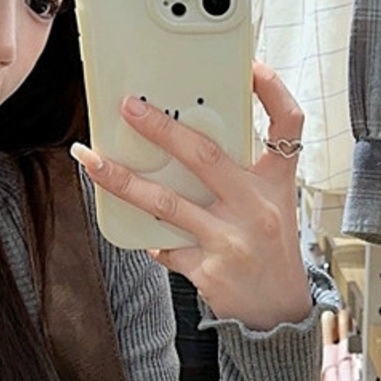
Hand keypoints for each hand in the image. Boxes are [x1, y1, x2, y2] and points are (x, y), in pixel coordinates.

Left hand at [70, 62, 311, 330]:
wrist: (278, 313)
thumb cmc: (270, 251)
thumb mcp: (270, 205)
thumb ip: (238, 174)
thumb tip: (181, 142)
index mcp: (275, 183)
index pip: (288, 125)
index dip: (273, 91)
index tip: (252, 66)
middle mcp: (256, 207)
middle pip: (205, 155)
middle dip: (161, 128)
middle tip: (129, 107)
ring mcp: (231, 240)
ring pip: (167, 202)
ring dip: (123, 180)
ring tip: (92, 160)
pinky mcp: (208, 270)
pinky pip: (164, 244)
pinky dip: (145, 233)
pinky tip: (130, 225)